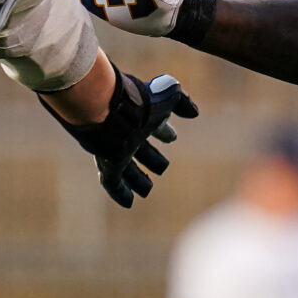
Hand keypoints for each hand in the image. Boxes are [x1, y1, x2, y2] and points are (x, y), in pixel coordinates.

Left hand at [42, 67, 197, 206]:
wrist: (104, 105)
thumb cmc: (136, 99)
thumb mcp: (166, 94)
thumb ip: (182, 101)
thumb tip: (194, 113)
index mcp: (141, 115)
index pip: (154, 125)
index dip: (164, 132)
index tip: (172, 138)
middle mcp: (127, 133)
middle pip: (140, 148)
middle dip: (151, 156)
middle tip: (162, 166)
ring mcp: (116, 148)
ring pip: (128, 167)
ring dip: (138, 178)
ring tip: (147, 189)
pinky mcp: (107, 162)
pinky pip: (113, 181)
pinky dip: (121, 192)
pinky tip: (128, 202)